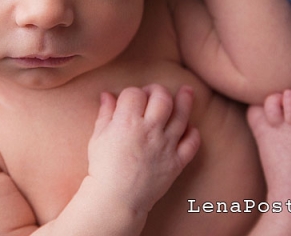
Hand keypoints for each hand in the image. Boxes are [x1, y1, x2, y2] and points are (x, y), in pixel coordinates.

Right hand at [86, 84, 200, 216]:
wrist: (115, 199)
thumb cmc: (103, 167)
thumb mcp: (98, 137)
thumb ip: (105, 113)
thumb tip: (107, 94)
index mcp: (127, 122)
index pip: (134, 93)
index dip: (131, 92)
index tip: (129, 99)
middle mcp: (149, 130)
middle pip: (161, 97)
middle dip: (157, 90)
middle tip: (153, 93)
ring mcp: (165, 146)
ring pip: (181, 115)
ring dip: (185, 100)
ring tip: (187, 91)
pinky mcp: (176, 162)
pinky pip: (192, 143)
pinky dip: (193, 133)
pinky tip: (189, 127)